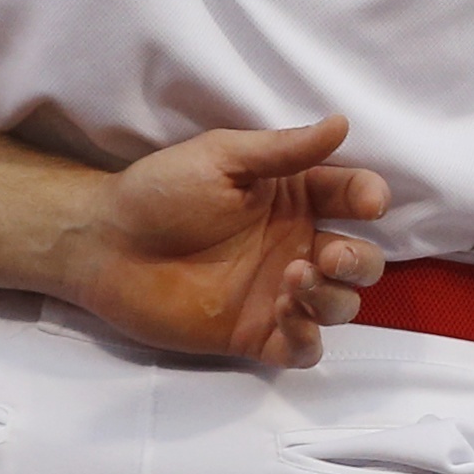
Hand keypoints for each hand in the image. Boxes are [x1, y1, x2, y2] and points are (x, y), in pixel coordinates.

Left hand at [50, 116, 395, 367]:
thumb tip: (341, 124)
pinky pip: (303, 349)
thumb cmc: (160, 191)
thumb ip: (283, 150)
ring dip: (332, 296)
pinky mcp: (256, 334)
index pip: (352, 197)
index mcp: (294, 198)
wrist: (103, 244)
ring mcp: (278, 293)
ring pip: (341, 306)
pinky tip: (284, 314)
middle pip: (362, 261)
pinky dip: (307, 336)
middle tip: (329, 256)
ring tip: (292, 280)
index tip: (366, 203)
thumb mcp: (222, 157)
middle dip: (360, 260)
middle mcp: (295, 245)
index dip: (369, 199)